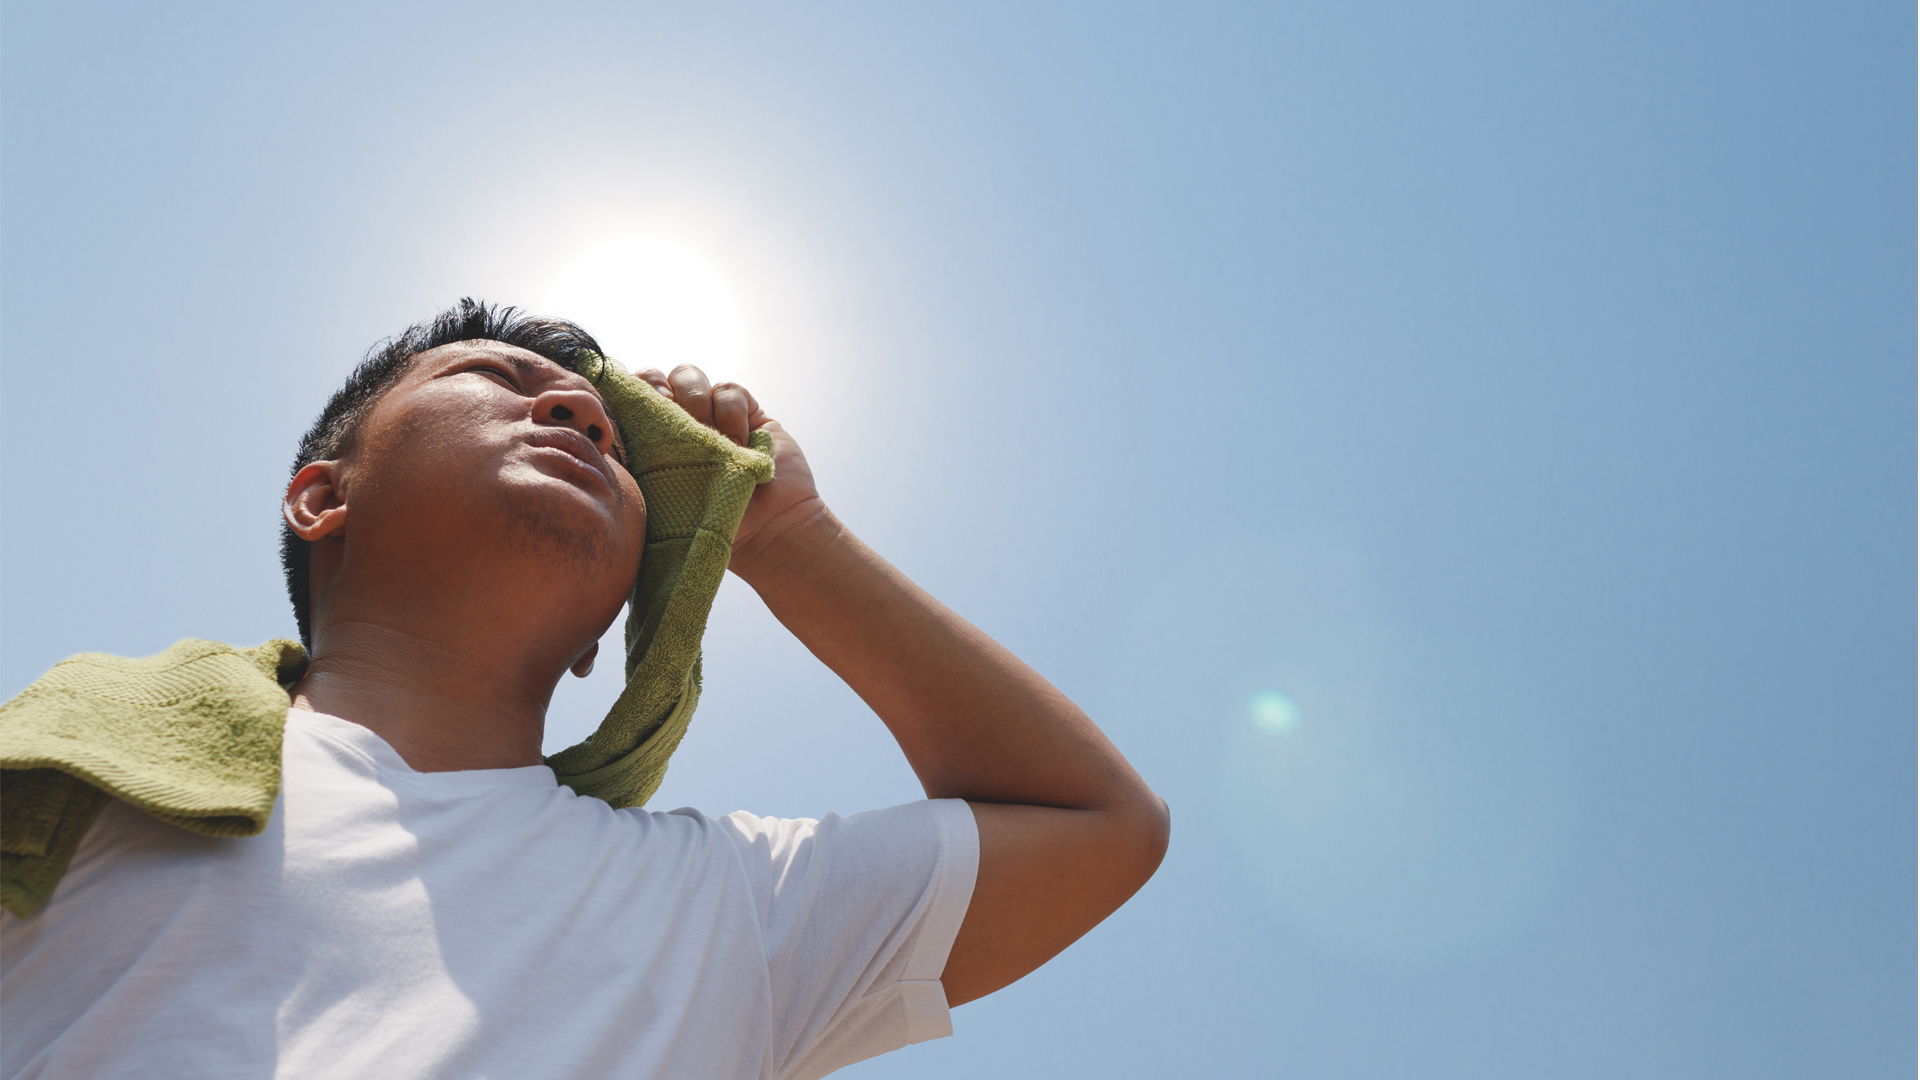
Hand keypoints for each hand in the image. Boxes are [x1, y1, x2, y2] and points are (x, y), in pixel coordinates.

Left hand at [635, 365, 824, 572]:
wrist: (769, 534)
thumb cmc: (705, 529)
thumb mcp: (654, 502)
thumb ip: (628, 467)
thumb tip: (598, 436)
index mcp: (644, 444)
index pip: (621, 401)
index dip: (620, 393)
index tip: (625, 409)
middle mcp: (674, 424)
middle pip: (650, 377)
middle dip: (655, 387)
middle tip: (667, 412)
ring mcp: (710, 415)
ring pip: (686, 374)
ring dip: (694, 400)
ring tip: (710, 437)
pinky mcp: (745, 412)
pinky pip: (728, 389)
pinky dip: (731, 411)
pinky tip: (740, 442)